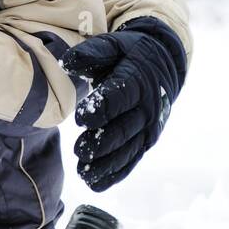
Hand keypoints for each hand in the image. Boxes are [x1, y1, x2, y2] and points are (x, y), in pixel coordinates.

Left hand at [59, 18, 186, 191]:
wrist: (163, 64)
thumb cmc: (130, 54)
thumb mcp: (113, 45)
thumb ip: (91, 53)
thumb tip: (65, 63)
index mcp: (138, 80)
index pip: (119, 98)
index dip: (100, 110)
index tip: (80, 119)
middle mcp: (147, 108)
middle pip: (123, 130)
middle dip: (101, 144)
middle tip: (78, 150)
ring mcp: (149, 128)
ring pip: (128, 151)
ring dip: (106, 165)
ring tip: (84, 173)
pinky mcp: (147, 141)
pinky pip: (133, 160)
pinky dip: (116, 174)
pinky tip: (96, 183)